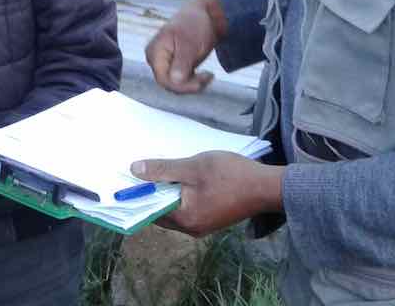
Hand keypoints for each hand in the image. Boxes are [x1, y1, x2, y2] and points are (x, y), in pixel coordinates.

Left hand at [130, 151, 283, 237]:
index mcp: (185, 219)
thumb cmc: (230, 175)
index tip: (127, 178)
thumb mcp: (193, 166)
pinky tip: (181, 176)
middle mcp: (192, 228)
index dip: (138, 193)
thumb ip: (163, 169)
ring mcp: (203, 225)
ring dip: (167, 190)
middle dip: (152, 191)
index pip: (150, 210)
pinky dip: (181, 193)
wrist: (267, 187)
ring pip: (175, 208)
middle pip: (161, 210)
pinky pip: (188, 207)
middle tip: (142, 169)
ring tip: (161, 168)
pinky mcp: (212, 218)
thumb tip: (134, 170)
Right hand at [145, 0, 227, 93]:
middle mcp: (156, 60)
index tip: (201, 82)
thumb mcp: (190, 43)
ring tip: (209, 75)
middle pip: (169, 84)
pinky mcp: (174, 66)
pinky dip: (194, 81)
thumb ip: (181, 63)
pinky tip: (206, 75)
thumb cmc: (195, 24)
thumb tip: (174, 81)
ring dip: (193, 84)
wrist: (204, 15)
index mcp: (155, 52)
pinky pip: (181, 81)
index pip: (163, 79)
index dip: (181, 86)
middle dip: (189, 85)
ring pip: (176, 85)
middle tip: (209, 76)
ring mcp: (164, 63)